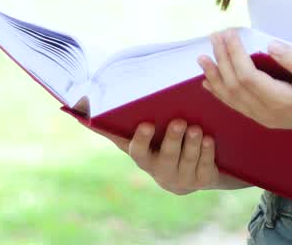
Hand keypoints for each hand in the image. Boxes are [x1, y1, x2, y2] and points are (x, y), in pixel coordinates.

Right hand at [94, 119, 222, 194]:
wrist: (195, 170)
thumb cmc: (162, 146)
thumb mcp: (144, 139)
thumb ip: (117, 129)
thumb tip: (82, 112)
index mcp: (145, 159)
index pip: (138, 151)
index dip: (141, 139)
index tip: (147, 124)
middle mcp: (162, 171)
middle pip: (166, 156)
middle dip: (173, 139)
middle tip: (179, 122)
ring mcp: (183, 178)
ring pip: (188, 160)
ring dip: (192, 144)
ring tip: (196, 128)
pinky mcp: (203, 180)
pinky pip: (205, 166)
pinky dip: (207, 152)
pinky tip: (209, 139)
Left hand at [197, 29, 291, 141]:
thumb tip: (272, 45)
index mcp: (280, 101)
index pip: (246, 76)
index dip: (233, 54)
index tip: (228, 33)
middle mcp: (268, 113)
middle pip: (234, 85)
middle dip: (221, 59)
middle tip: (214, 35)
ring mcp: (266, 118)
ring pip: (232, 97)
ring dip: (216, 76)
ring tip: (202, 58)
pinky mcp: (267, 118)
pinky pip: (237, 106)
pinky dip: (221, 93)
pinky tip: (210, 84)